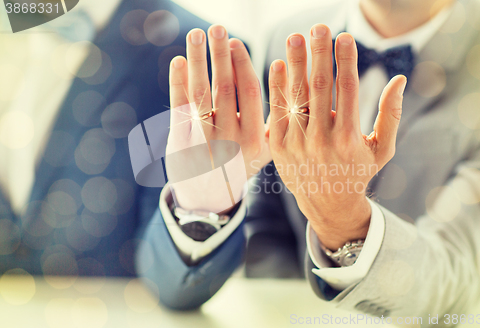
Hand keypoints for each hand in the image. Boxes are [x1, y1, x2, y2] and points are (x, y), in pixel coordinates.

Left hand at [167, 25, 270, 212]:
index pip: (251, 94)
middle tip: (218, 28)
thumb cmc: (241, 164)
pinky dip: (177, 82)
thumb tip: (286, 80)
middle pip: (224, 88)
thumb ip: (274, 120)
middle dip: (221, 55)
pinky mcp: (180, 143)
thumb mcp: (265, 150)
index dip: (243, 65)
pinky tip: (178, 61)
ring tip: (197, 34)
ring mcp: (202, 142)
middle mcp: (229, 141)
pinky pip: (178, 108)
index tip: (237, 42)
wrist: (209, 197)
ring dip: (198, 61)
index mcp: (254, 141)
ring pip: (200, 94)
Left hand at [268, 26, 406, 249]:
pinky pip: (277, 111)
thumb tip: (399, 79)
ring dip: (295, 63)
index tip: (345, 37)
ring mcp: (296, 143)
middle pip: (319, 86)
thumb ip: (391, 114)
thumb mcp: (382, 149)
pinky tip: (278, 64)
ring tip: (295, 38)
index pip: (346, 88)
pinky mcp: (278, 146)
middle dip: (318, 53)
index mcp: (349, 138)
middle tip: (319, 27)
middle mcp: (321, 139)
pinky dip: (277, 87)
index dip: (346, 59)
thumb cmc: (358, 172)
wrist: (327, 204)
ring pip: (295, 95)